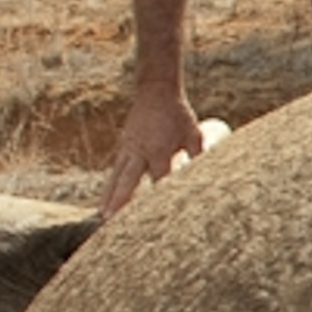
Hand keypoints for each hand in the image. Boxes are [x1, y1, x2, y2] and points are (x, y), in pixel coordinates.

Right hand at [102, 91, 207, 217]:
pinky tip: (106, 198)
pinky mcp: (123, 146)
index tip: (157, 218)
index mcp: (159, 150)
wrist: (156, 91)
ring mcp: (128, 148)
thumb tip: (209, 177)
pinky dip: (110, 184)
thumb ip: (200, 155)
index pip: (160, 180)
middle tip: (112, 220)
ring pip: (116, 177)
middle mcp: (140, 151)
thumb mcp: (193, 134)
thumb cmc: (178, 114)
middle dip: (120, 202)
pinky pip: (115, 169)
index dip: (159, 199)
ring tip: (102, 216)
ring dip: (109, 197)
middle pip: (128, 182)